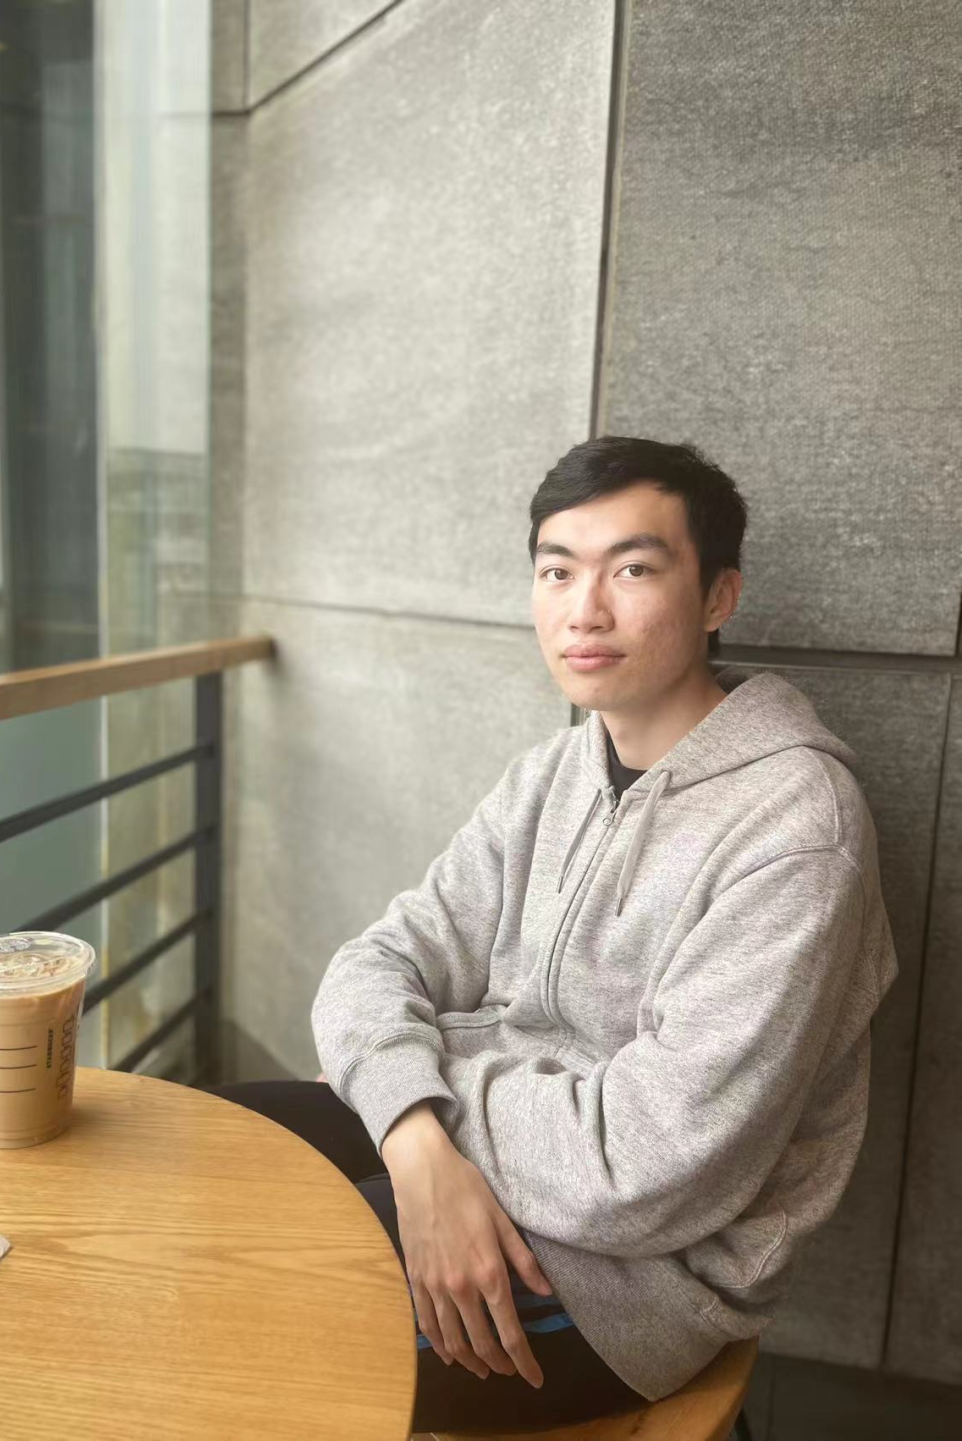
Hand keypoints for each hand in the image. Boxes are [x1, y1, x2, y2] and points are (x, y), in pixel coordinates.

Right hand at [384, 1119, 551, 1386]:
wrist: (422, 1172)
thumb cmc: (467, 1190)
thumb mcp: (502, 1219)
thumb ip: (524, 1260)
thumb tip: (546, 1291)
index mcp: (489, 1273)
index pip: (510, 1331)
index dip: (524, 1361)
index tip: (535, 1379)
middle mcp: (461, 1288)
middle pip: (482, 1343)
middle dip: (500, 1364)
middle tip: (510, 1372)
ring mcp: (434, 1286)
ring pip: (453, 1340)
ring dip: (470, 1361)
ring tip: (483, 1369)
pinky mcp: (415, 1279)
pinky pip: (427, 1323)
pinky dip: (439, 1344)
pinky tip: (448, 1352)